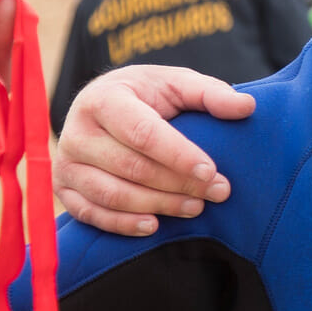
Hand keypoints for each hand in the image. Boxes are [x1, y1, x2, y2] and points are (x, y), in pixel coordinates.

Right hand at [54, 67, 252, 235]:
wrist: (105, 106)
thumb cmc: (147, 95)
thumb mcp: (177, 84)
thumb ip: (211, 94)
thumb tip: (247, 107)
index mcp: (104, 99)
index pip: (142, 133)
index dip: (179, 155)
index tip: (212, 171)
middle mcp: (77, 131)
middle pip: (131, 167)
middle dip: (178, 183)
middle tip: (218, 192)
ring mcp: (66, 163)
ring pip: (114, 194)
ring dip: (159, 205)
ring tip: (197, 208)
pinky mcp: (65, 189)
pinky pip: (92, 214)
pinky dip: (123, 224)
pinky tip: (155, 226)